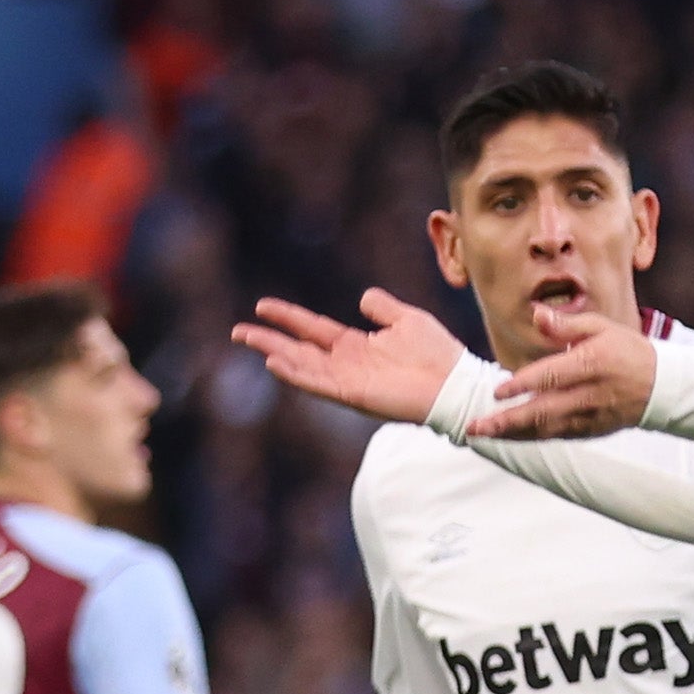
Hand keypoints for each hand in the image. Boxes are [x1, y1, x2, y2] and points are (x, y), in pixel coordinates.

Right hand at [232, 289, 465, 423]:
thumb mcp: (406, 319)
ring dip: (276, 354)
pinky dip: (297, 375)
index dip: (288, 318)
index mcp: (356, 346)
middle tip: (238, 331)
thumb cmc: (438, 354)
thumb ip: (382, 308)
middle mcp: (347, 365)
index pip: (313, 329)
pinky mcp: (354, 395)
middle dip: (268, 340)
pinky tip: (276, 363)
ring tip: (251, 341)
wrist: (455, 383)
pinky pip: (319, 384)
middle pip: (299, 349)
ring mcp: (348, 381)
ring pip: (303, 367)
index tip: (262, 306)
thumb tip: (363, 298)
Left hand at [468, 304, 655, 439]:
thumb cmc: (627, 351)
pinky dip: (531, 438)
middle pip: (543, 411)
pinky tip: (508, 437)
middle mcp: (589, 395)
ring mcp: (590, 417)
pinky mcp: (590, 431)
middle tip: (476, 426)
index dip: (522, 385)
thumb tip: (536, 314)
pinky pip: (557, 436)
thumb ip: (566, 324)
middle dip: (507, 421)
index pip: (551, 377)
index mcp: (591, 364)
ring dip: (512, 434)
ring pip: (546, 429)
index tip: (496, 391)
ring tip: (483, 434)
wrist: (661, 387)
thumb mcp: (601, 328)